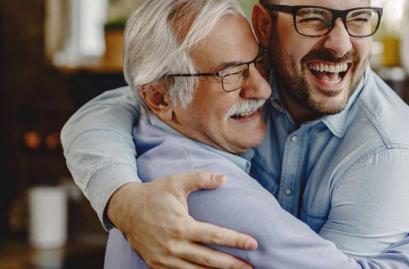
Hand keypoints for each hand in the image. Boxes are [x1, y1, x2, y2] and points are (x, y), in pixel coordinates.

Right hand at [107, 171, 256, 268]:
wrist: (125, 209)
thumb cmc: (155, 193)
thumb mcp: (177, 181)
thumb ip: (201, 178)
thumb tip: (224, 179)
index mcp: (181, 226)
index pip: (214, 236)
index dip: (235, 240)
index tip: (253, 243)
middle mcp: (174, 246)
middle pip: (209, 260)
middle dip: (232, 264)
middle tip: (252, 266)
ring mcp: (164, 259)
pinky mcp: (157, 265)